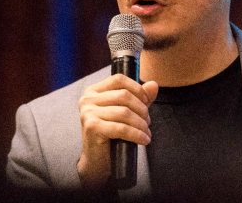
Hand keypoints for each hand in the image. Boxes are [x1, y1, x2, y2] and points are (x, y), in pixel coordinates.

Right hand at [76, 74, 158, 188]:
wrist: (97, 161)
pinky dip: (136, 134)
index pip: (119, 79)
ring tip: (146, 132)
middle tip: (147, 122)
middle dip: (141, 109)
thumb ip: (139, 98)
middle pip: (123, 95)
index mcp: (93, 91)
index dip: (137, 88)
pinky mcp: (92, 127)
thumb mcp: (126, 112)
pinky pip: (121, 128)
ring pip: (124, 112)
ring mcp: (88, 112)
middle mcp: (87, 99)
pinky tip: (144, 139)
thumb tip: (153, 84)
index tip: (147, 102)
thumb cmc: (111, 135)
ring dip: (141, 123)